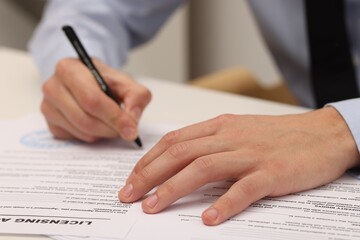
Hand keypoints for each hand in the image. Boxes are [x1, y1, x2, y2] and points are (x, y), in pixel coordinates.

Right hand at [41, 58, 150, 141]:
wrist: (89, 81)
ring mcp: (48, 106)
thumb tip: (132, 118)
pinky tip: (99, 125)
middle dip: (110, 128)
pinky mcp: (50, 123)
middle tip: (127, 131)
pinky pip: (75, 138)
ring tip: (114, 124)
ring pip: (82, 131)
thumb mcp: (126, 82)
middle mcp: (52, 86)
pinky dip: (93, 136)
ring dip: (104, 133)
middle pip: (85, 118)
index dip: (114, 117)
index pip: (92, 99)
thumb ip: (137, 96)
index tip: (131, 129)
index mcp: (69, 69)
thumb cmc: (106, 81)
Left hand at [119, 107, 358, 224]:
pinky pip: (244, 189)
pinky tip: (208, 219)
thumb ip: (211, 142)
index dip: (149, 160)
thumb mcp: (238, 130)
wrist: (322, 134)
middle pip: (180, 153)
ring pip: (204, 169)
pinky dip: (224, 204)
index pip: (174, 141)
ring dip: (173, 189)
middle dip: (149, 175)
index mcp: (220, 126)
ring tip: (152, 208)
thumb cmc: (278, 135)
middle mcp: (230, 137)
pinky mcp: (272, 172)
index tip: (132, 179)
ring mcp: (250, 154)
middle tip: (129, 196)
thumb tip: (181, 162)